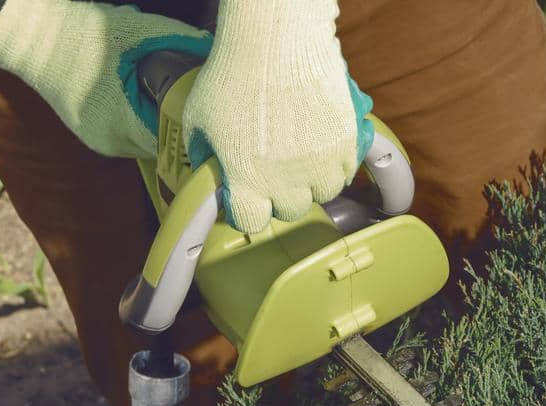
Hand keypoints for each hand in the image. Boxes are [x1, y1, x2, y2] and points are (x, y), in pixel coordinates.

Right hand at [0, 0, 209, 158]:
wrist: (29, 36)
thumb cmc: (83, 31)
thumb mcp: (138, 30)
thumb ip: (181, 40)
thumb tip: (215, 49)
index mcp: (123, 120)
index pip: (176, 143)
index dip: (198, 132)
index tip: (217, 120)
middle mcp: (112, 141)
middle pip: (164, 147)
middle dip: (184, 130)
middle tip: (206, 114)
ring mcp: (100, 142)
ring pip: (148, 145)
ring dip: (164, 128)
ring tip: (180, 109)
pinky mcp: (92, 137)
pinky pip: (130, 138)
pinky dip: (144, 124)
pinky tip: (152, 106)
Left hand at [179, 0, 369, 233]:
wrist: (277, 43)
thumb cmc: (233, 75)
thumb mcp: (199, 119)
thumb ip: (202, 156)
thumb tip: (208, 175)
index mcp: (247, 180)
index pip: (250, 222)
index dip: (244, 211)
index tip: (242, 198)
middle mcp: (287, 182)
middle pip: (290, 211)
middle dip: (279, 197)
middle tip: (271, 172)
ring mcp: (321, 165)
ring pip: (323, 194)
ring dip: (311, 183)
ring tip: (300, 159)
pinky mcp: (346, 145)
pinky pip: (346, 172)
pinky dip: (335, 165)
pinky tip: (321, 147)